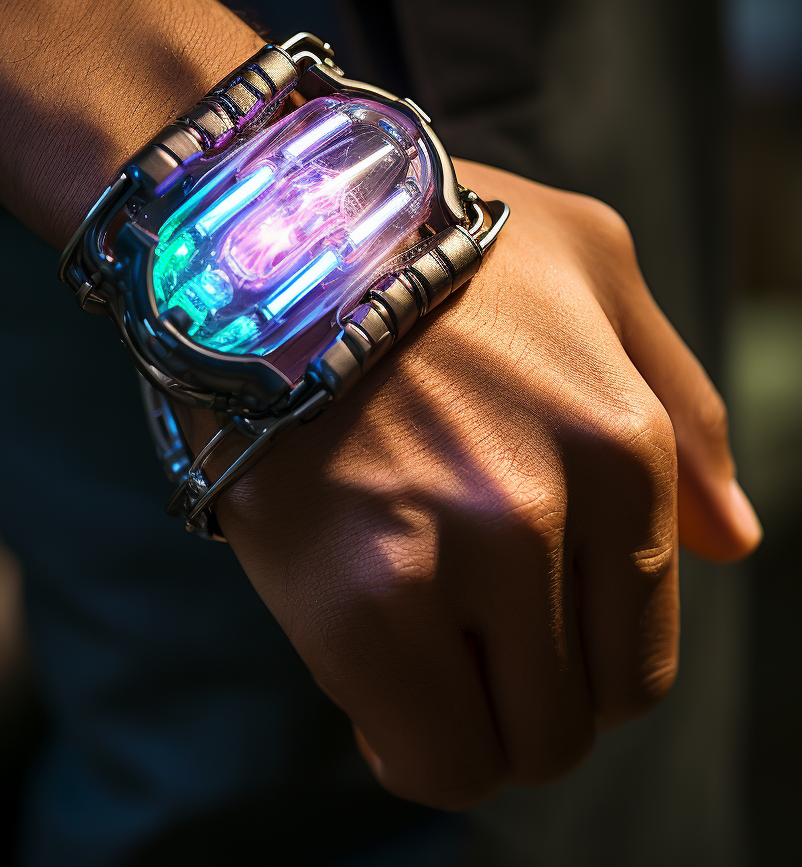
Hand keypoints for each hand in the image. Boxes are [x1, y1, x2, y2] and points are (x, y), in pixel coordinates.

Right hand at [190, 160, 761, 808]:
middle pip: (577, 712)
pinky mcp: (354, 600)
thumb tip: (733, 543)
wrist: (255, 235)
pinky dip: (402, 742)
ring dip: (463, 719)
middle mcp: (551, 510)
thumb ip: (684, 404)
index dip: (581, 662)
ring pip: (503, 748)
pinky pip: (420, 752)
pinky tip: (367, 676)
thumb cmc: (420, 241)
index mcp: (622, 442)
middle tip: (456, 637)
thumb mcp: (591, 265)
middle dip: (524, 695)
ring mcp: (454, 559)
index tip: (515, 634)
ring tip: (408, 647)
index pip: (642, 647)